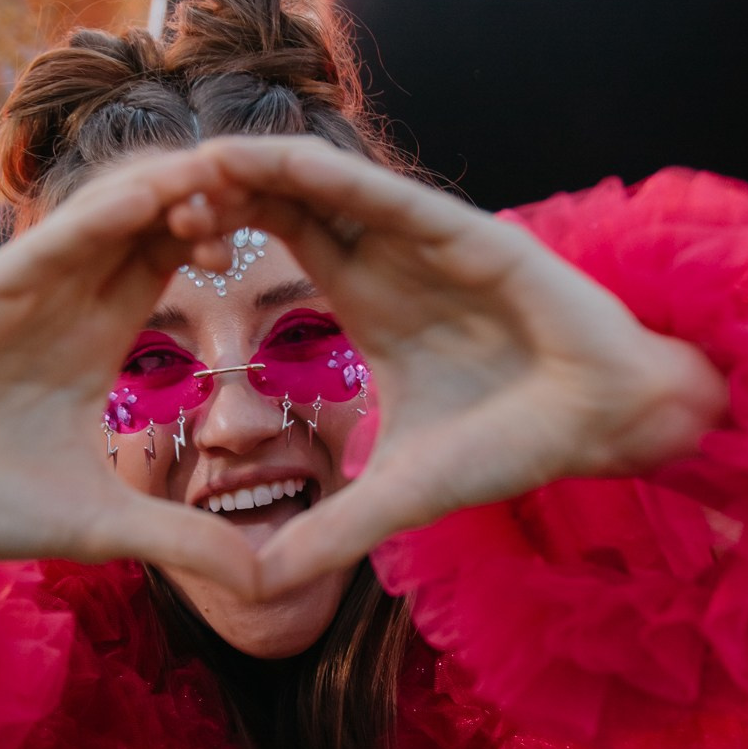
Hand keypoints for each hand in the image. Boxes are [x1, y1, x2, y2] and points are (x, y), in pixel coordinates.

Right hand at [0, 151, 262, 596]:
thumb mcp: (104, 526)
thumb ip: (183, 541)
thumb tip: (266, 585)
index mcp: (94, 339)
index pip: (163, 262)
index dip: (212, 234)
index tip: (278, 217)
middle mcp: (58, 303)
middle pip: (140, 226)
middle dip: (200, 196)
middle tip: (271, 172)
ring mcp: (16, 295)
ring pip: (99, 223)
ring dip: (161, 194)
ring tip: (225, 165)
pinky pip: (45, 248)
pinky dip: (96, 220)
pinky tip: (149, 195)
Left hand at [199, 138, 727, 598]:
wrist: (607, 422)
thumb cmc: (512, 444)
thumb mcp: (400, 496)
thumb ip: (331, 533)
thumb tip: (256, 587)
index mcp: (368, 301)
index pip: (281, 242)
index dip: (220, 232)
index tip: (149, 239)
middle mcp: (389, 257)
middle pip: (286, 201)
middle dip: (220, 192)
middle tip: (140, 194)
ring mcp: (424, 239)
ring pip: (324, 185)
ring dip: (256, 170)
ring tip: (187, 162)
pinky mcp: (464, 233)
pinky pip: (380, 194)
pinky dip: (324, 174)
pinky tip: (267, 161)